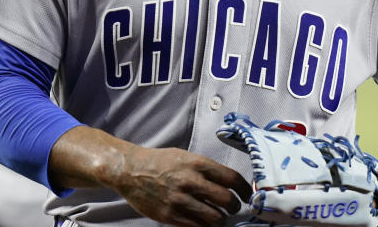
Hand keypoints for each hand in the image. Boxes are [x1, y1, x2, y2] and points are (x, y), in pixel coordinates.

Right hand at [111, 145, 251, 226]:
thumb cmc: (159, 162)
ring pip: (214, 218)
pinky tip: (203, 222)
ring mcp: (180, 200)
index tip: (247, 195)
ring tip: (217, 217)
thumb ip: (205, 169)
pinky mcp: (170, 216)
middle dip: (234, 206)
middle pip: (226, 199)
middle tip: (232, 208)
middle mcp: (190, 181)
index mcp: (196, 163)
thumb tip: (228, 184)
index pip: (231, 178)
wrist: (131, 170)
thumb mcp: (185, 156)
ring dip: (220, 219)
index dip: (244, 189)